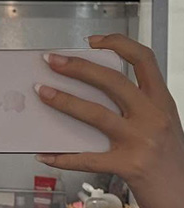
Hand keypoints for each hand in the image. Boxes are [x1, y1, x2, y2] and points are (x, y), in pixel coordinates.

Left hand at [34, 33, 183, 207]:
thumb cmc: (167, 162)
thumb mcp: (161, 126)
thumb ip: (135, 109)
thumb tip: (85, 96)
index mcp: (162, 101)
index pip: (144, 59)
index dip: (118, 44)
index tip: (92, 41)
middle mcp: (155, 116)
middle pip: (112, 81)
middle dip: (78, 67)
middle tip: (51, 60)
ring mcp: (142, 141)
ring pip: (95, 114)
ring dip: (63, 101)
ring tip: (41, 92)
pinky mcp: (129, 166)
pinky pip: (88, 158)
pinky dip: (63, 157)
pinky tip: (44, 154)